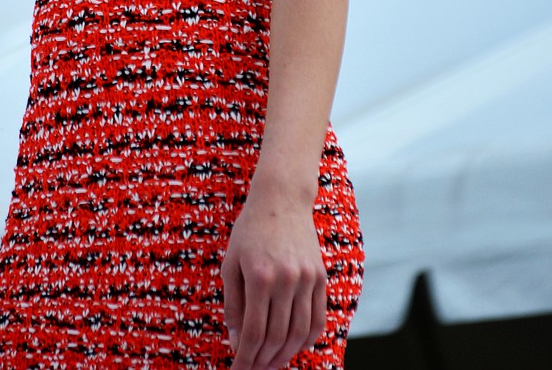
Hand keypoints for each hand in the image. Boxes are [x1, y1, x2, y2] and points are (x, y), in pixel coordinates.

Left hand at [220, 176, 326, 369]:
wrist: (282, 198)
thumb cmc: (250, 230)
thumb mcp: (231, 263)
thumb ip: (233, 304)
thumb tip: (237, 342)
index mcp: (259, 276)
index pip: (254, 332)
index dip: (245, 358)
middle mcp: (286, 279)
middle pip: (277, 337)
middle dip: (263, 361)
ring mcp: (307, 279)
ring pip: (299, 333)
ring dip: (284, 356)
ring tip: (271, 364)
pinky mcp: (320, 277)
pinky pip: (317, 319)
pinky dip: (306, 340)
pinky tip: (293, 348)